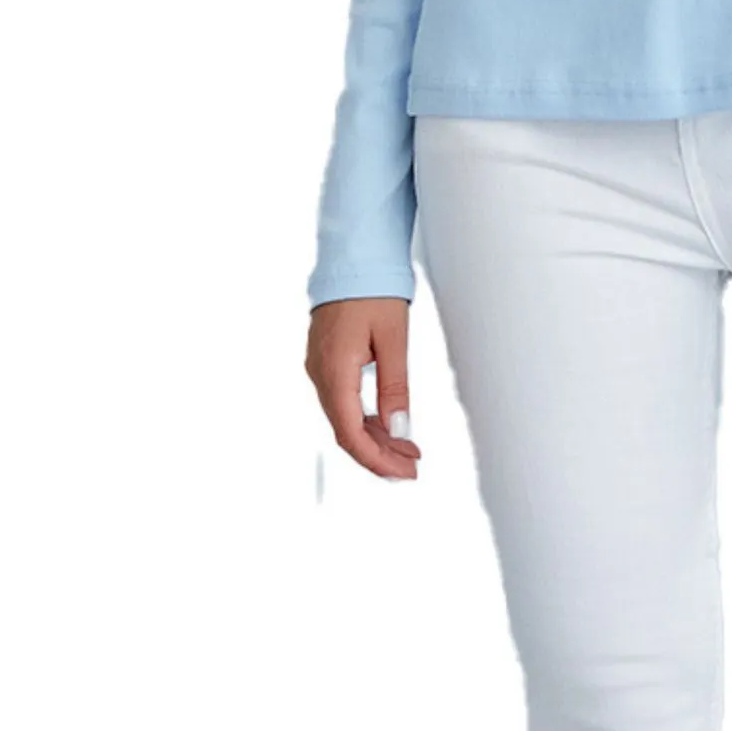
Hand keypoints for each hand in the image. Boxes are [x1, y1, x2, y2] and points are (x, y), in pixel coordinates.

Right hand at [307, 296, 421, 479]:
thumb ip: (395, 388)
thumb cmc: (373, 292)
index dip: (376, 460)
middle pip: (345, 431)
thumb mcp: (394, 340)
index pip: (349, 433)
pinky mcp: (326, 362)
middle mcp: (320, 374)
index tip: (403, 472)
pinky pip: (343, 402)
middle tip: (412, 468)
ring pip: (344, 418)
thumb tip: (399, 431)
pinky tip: (389, 427)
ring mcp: (320, 369)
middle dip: (379, 455)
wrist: (352, 258)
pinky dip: (366, 420)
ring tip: (408, 451)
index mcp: (334, 371)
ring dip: (375, 439)